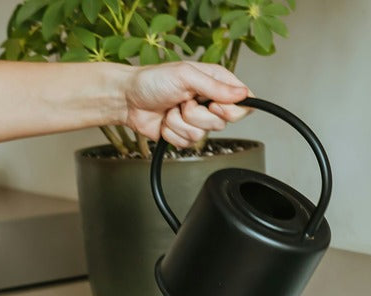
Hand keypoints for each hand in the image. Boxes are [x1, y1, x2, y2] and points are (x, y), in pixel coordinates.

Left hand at [125, 61, 252, 147]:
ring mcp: (197, 120)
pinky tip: (165, 121)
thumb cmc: (151, 80)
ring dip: (180, 123)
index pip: (243, 103)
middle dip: (198, 115)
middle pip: (222, 123)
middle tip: (184, 102)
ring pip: (202, 135)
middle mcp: (209, 102)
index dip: (233, 110)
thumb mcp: (186, 75)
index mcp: (215, 83)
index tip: (214, 105)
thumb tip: (242, 94)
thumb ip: (215, 86)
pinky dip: (172, 133)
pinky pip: (187, 143)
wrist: (126, 99)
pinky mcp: (184, 134)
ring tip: (170, 109)